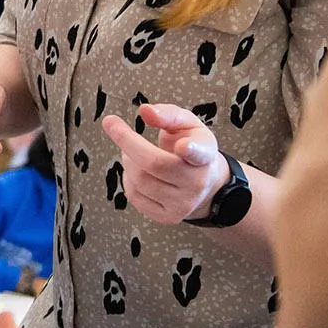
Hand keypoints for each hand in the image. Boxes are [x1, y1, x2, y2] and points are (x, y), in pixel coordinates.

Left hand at [102, 103, 227, 224]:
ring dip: (127, 162)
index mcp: (204, 156)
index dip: (190, 150)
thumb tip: (145, 111)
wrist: (207, 184)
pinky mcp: (168, 217)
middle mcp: (196, 184)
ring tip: (133, 153)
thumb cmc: (193, 146)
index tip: (183, 146)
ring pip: (139, 181)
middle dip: (127, 144)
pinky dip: (128, 180)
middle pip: (154, 163)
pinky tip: (136, 171)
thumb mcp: (188, 124)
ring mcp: (182, 204)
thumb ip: (168, 114)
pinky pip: (134, 196)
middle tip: (120, 132)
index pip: (199, 154)